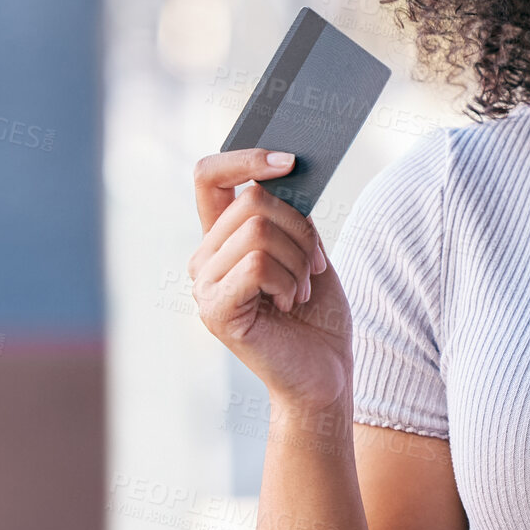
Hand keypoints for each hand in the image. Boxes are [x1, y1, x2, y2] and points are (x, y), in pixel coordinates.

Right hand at [189, 149, 351, 415]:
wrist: (325, 372)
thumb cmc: (319, 313)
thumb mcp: (308, 248)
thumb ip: (288, 212)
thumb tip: (284, 168)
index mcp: (223, 237)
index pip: (210, 176)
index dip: (245, 157)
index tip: (291, 159)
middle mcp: (204, 257)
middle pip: (253, 200)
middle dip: (302, 229)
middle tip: (314, 266)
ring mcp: (204, 285)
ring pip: (258, 230)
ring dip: (299, 259)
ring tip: (302, 289)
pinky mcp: (215, 311)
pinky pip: (257, 264)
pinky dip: (289, 280)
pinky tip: (291, 304)